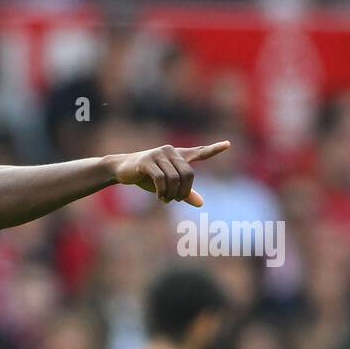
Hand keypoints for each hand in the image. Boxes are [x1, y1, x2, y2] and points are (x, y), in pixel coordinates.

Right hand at [106, 141, 230, 206]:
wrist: (122, 169)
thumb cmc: (147, 176)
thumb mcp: (168, 185)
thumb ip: (185, 193)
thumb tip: (202, 203)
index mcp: (178, 155)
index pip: (199, 152)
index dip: (214, 149)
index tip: (228, 145)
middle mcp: (171, 151)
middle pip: (188, 174)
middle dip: (184, 191)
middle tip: (177, 200)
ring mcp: (159, 154)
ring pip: (175, 178)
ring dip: (172, 194)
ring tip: (166, 200)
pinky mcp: (147, 161)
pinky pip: (161, 179)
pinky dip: (163, 192)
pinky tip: (161, 197)